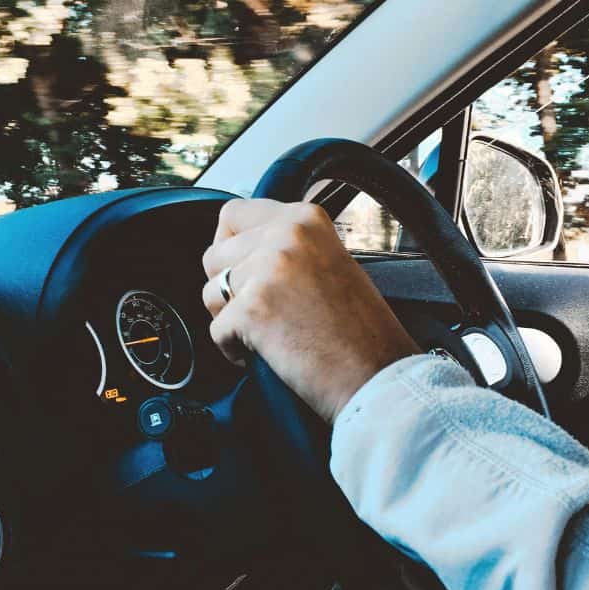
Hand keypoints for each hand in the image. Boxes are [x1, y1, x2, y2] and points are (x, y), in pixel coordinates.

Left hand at [202, 199, 419, 422]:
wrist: (377, 376)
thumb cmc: (360, 331)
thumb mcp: (329, 261)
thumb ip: (287, 246)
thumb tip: (240, 248)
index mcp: (305, 218)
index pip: (233, 213)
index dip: (230, 246)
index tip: (242, 270)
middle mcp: (285, 234)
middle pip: (214, 255)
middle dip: (227, 287)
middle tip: (260, 311)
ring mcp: (267, 270)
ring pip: (211, 292)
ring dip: (229, 318)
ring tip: (267, 333)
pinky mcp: (251, 309)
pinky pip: (216, 330)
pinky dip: (234, 349)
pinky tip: (268, 353)